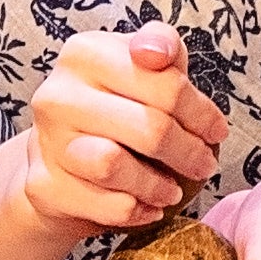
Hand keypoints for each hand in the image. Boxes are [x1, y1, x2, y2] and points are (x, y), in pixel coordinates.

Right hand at [7, 23, 227, 243]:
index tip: (216, 131)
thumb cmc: (112, 109)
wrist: (58, 159)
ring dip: (157, 185)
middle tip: (204, 165)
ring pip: (114, 165)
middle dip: (188, 151)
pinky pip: (103, 203)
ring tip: (173, 190)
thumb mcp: (139, 69)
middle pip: (147, 126)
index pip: (162, 79)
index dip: (200, 111)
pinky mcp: (44, 186)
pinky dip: (135, 210)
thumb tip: (160, 51)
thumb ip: (161, 48)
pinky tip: (148, 207)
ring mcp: (47, 141)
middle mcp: (58, 94)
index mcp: (85, 53)